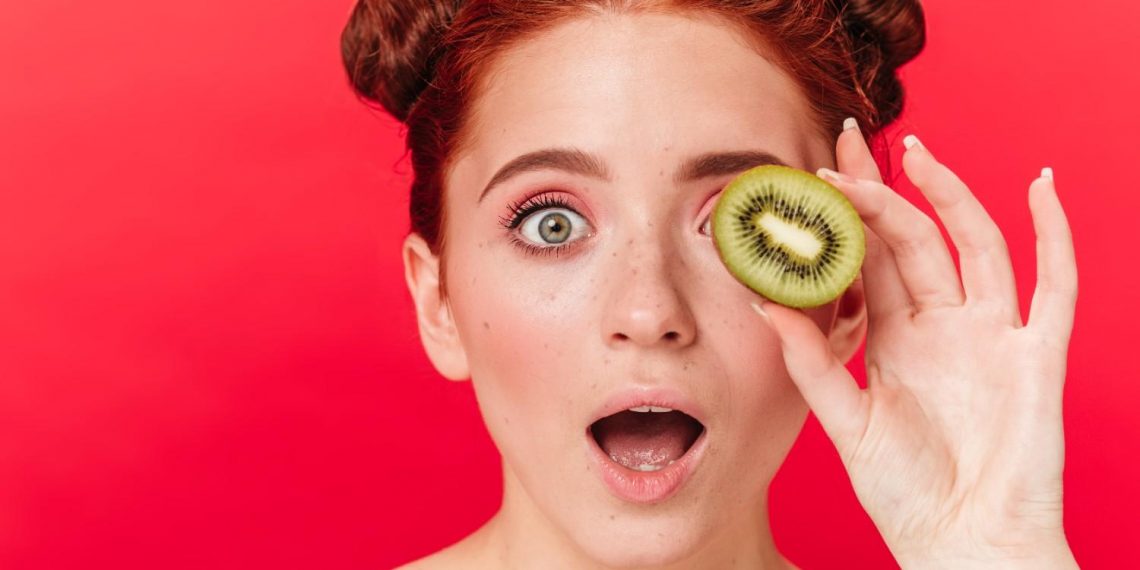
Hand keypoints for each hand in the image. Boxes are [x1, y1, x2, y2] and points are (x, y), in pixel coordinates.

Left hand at [754, 122, 1078, 568]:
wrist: (963, 544)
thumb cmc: (907, 493)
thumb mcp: (847, 424)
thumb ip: (812, 363)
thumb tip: (765, 303)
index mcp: (896, 338)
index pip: (868, 259)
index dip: (844, 216)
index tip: (812, 172)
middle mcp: (943, 326)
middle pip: (914, 237)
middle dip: (883, 189)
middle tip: (847, 140)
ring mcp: (992, 335)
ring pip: (975, 246)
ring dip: (950, 197)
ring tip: (916, 152)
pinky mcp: (1035, 355)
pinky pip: (1055, 285)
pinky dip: (1055, 236)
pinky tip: (1041, 188)